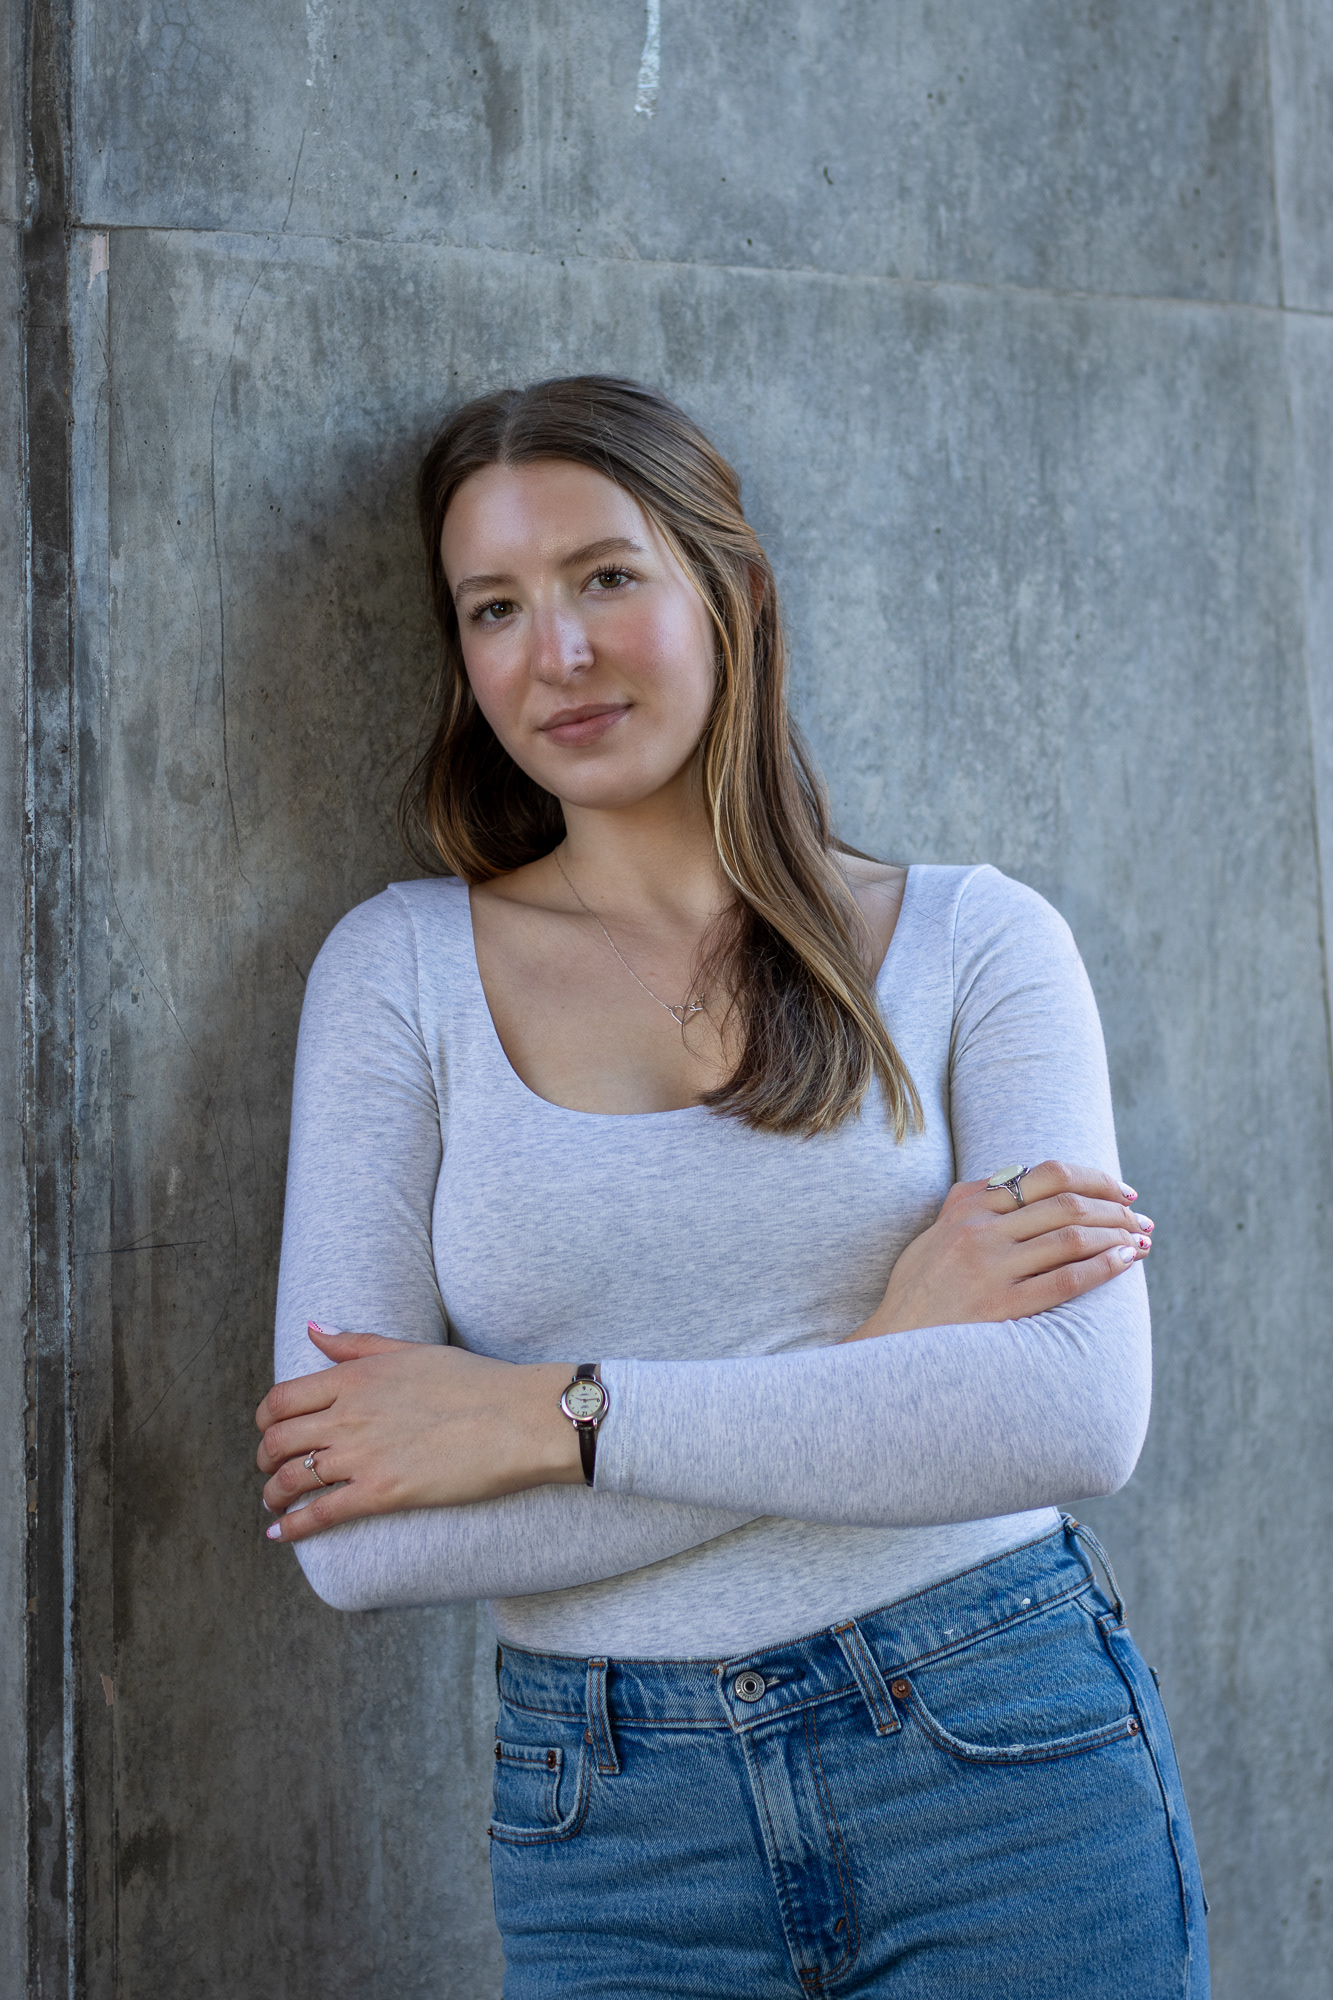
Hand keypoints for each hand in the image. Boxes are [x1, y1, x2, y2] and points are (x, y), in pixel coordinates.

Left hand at [256, 1325, 583, 1542]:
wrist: (517, 1419)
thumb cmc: (474, 1381)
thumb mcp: (411, 1350)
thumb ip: (357, 1343)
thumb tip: (313, 1328)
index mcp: (355, 1377)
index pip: (282, 1399)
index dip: (266, 1421)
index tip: (271, 1432)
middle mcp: (348, 1414)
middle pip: (277, 1440)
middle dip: (264, 1459)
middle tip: (270, 1470)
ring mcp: (362, 1455)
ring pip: (290, 1477)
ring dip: (272, 1493)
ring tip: (274, 1503)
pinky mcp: (381, 1493)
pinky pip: (319, 1513)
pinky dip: (291, 1526)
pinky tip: (279, 1534)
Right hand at [845, 1161, 1151, 1341]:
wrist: (895, 1345)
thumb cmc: (920, 1291)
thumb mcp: (936, 1234)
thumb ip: (974, 1207)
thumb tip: (1025, 1186)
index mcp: (966, 1205)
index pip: (1047, 1174)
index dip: (1094, 1178)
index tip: (1120, 1190)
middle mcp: (979, 1231)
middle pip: (1067, 1201)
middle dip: (1115, 1206)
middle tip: (1140, 1217)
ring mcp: (990, 1268)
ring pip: (1072, 1236)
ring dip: (1118, 1233)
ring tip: (1142, 1238)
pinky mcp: (1002, 1306)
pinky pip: (1066, 1278)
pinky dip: (1105, 1265)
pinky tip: (1127, 1261)